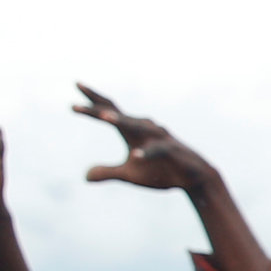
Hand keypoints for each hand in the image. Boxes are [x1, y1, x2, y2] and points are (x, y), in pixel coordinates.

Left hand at [73, 84, 216, 193]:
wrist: (195, 179)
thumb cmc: (163, 172)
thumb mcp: (131, 175)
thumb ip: (109, 172)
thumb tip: (85, 177)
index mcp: (131, 131)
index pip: (109, 111)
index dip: (92, 103)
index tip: (75, 92)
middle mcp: (144, 129)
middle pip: (117, 113)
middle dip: (97, 106)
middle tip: (77, 93)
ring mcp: (159, 138)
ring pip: (137, 125)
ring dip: (121, 120)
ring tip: (103, 117)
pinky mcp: (173, 151)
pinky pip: (158, 149)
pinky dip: (147, 152)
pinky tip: (135, 156)